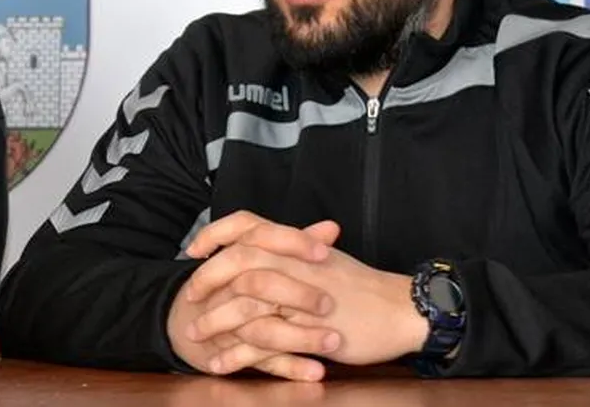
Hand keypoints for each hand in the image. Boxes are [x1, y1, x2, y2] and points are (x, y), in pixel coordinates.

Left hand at [185, 213, 427, 369]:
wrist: (400, 310)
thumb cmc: (361, 286)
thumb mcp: (325, 259)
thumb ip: (293, 248)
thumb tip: (264, 240)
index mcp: (294, 244)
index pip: (244, 224)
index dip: (214, 235)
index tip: (194, 251)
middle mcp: (292, 264)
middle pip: (234, 264)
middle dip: (205, 281)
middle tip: (189, 298)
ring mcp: (297, 298)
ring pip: (242, 306)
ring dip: (213, 322)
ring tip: (195, 337)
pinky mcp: (304, 331)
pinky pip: (260, 343)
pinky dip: (236, 355)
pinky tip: (220, 364)